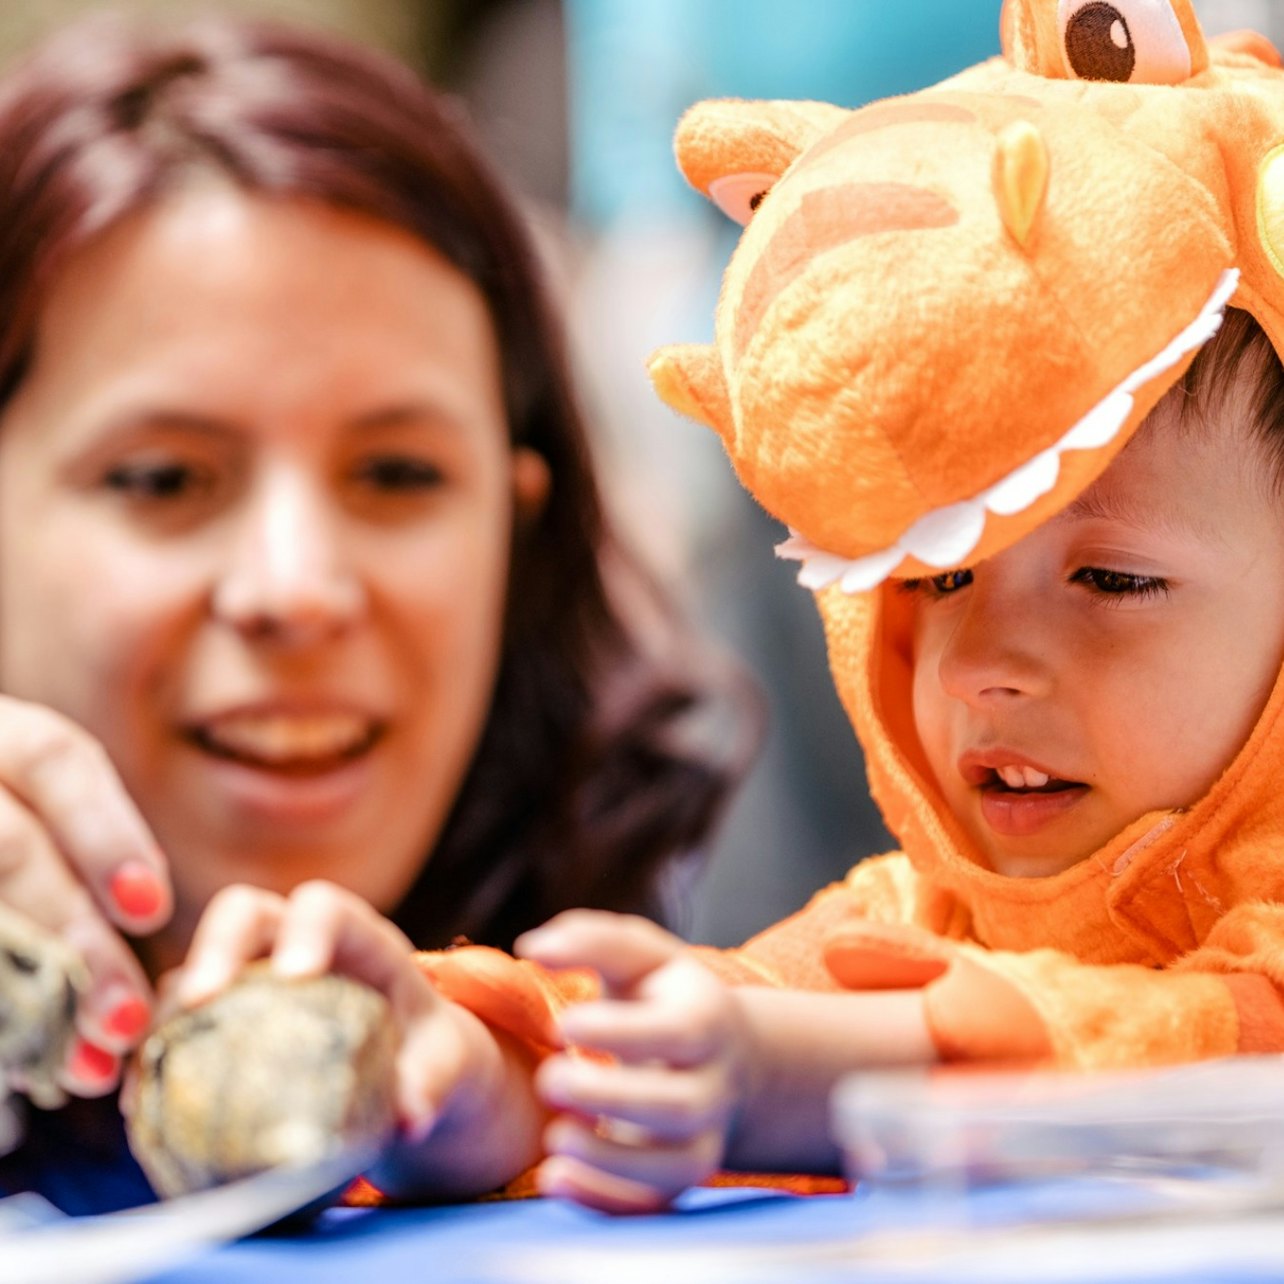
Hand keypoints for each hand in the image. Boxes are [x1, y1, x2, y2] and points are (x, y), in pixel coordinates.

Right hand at [0, 698, 169, 1098]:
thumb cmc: (13, 844)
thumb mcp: (31, 813)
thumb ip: (75, 845)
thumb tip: (142, 913)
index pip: (56, 756)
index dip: (109, 832)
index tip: (152, 910)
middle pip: (9, 847)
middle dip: (74, 938)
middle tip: (127, 1021)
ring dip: (22, 997)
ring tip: (78, 1065)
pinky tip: (14, 1073)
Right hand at [171, 880, 472, 1139]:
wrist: (403, 1070)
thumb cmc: (427, 1052)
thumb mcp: (444, 1062)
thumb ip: (431, 1081)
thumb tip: (410, 1118)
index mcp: (356, 937)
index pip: (325, 907)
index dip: (307, 929)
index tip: (296, 975)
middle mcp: (292, 942)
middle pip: (242, 913)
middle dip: (217, 947)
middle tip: (201, 1001)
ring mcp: (247, 977)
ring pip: (194, 967)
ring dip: (169, 1008)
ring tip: (151, 1064)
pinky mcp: (215, 1020)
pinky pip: (171, 1026)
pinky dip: (153, 1055)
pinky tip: (138, 1098)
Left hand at [517, 910, 748, 1213]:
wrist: (717, 1057)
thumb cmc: (660, 994)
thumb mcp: (638, 956)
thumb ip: (590, 940)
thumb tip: (532, 946)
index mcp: (707, 1020)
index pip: (679, 1032)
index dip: (622, 1032)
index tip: (563, 1023)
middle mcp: (713, 1085)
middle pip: (677, 1105)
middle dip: (610, 1098)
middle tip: (549, 1080)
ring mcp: (702, 1140)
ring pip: (671, 1168)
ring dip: (608, 1160)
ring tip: (553, 1136)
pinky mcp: (678, 1181)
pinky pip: (650, 1207)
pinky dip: (603, 1202)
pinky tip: (552, 1178)